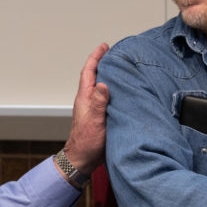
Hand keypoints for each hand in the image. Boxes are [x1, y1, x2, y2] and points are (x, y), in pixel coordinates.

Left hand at [62, 43, 109, 173]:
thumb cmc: (86, 143)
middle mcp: (88, 100)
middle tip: (116, 53)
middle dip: (104, 62)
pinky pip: (107, 97)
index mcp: (85, 98)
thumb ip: (98, 103)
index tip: (104, 46)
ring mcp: (93, 108)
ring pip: (101, 86)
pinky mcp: (100, 116)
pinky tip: (123, 91)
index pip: (89, 72)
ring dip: (109, 76)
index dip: (96, 57)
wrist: (82, 160)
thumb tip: (103, 84)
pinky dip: (114, 90)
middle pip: (95, 76)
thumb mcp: (94, 121)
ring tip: (122, 68)